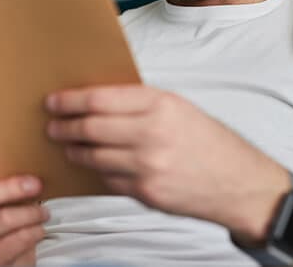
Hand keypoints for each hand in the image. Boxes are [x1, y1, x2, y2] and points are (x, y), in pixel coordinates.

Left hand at [45, 85, 290, 242]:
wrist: (240, 184)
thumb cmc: (208, 141)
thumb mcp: (179, 108)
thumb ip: (139, 103)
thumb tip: (95, 100)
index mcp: (160, 105)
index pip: (99, 100)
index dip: (70, 101)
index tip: (53, 101)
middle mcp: (151, 134)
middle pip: (89, 128)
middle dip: (63, 126)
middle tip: (52, 125)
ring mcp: (147, 167)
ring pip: (92, 157)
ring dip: (73, 150)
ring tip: (66, 144)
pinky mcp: (145, 193)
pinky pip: (107, 179)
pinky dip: (96, 170)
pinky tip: (92, 163)